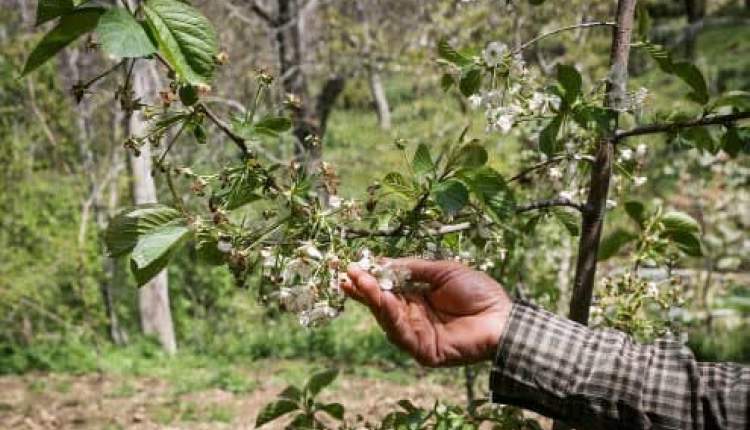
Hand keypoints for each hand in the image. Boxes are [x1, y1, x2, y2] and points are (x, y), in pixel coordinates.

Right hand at [341, 258, 511, 366]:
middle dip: (365, 289)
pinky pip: (402, 335)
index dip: (369, 280)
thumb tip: (382, 262)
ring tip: (363, 283)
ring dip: (374, 301)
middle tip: (349, 275)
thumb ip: (412, 268)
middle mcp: (413, 317)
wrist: (503, 317)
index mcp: (417, 298)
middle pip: (382, 305)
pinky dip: (391, 318)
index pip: (386, 290)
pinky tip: (384, 301)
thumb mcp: (442, 271)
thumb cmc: (478, 292)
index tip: (351, 268)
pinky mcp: (423, 351)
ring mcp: (417, 335)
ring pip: (388, 319)